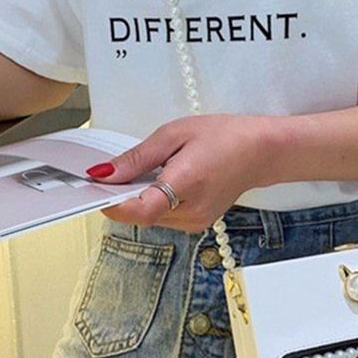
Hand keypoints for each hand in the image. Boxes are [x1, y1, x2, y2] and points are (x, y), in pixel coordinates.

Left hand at [84, 113, 273, 231]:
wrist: (260, 152)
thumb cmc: (225, 138)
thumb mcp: (174, 134)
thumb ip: (137, 157)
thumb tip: (105, 173)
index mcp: (186, 184)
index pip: (138, 210)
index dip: (112, 202)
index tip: (97, 187)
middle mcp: (191, 211)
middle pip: (140, 214)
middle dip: (125, 194)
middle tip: (124, 170)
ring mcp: (196, 221)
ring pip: (150, 217)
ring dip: (141, 198)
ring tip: (156, 170)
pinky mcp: (197, 223)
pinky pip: (164, 216)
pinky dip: (156, 201)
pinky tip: (166, 181)